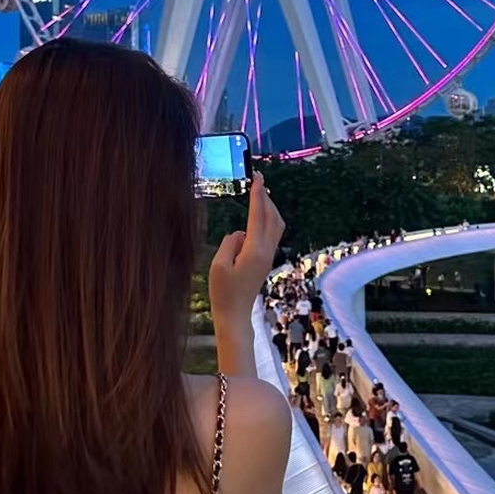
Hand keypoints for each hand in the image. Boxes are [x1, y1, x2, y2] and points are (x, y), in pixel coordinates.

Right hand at [209, 172, 284, 325]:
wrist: (235, 315)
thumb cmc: (223, 293)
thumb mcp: (218, 265)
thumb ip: (229, 243)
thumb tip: (240, 233)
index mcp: (255, 251)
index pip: (258, 215)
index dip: (258, 195)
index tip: (257, 178)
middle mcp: (266, 251)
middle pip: (272, 217)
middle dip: (266, 197)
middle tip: (259, 179)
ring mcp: (268, 256)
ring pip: (276, 225)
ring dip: (270, 208)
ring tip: (260, 194)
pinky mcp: (265, 261)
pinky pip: (272, 234)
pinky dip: (267, 219)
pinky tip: (258, 217)